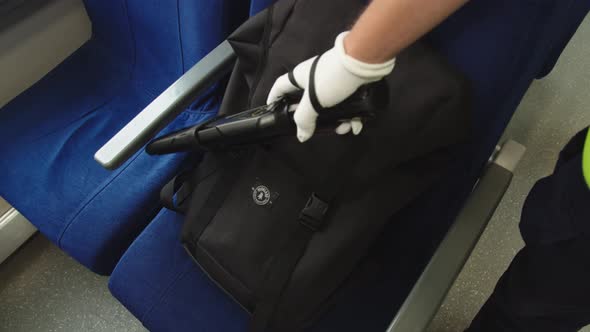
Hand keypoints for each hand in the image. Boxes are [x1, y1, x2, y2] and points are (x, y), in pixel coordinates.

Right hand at [267, 32, 394, 141]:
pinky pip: (345, 104)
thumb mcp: (313, 101)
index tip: (273, 110)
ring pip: (329, 106)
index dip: (274, 99)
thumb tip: (301, 136)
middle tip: (318, 130)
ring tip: (344, 128)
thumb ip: (304, 120)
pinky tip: (355, 124)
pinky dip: (350, 116)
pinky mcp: (348, 85)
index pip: (280, 88)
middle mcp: (314, 79)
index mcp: (300, 78)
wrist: (364, 62)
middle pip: (308, 103)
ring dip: (337, 120)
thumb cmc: (332, 78)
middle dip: (315, 120)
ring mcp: (332, 81)